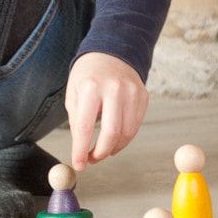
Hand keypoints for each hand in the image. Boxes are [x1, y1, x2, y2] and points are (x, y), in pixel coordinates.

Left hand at [65, 51, 148, 170]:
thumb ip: (76, 120)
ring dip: (113, 148)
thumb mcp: (73, 93)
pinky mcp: (143, 95)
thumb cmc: (88, 76)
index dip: (81, 150)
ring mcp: (132, 92)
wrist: (110, 52)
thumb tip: (81, 150)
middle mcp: (114, 89)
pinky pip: (135, 125)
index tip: (79, 165)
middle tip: (92, 160)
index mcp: (91, 88)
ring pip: (127, 133)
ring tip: (102, 150)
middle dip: (100, 153)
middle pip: (111, 133)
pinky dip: (124, 137)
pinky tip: (114, 137)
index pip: (85, 127)